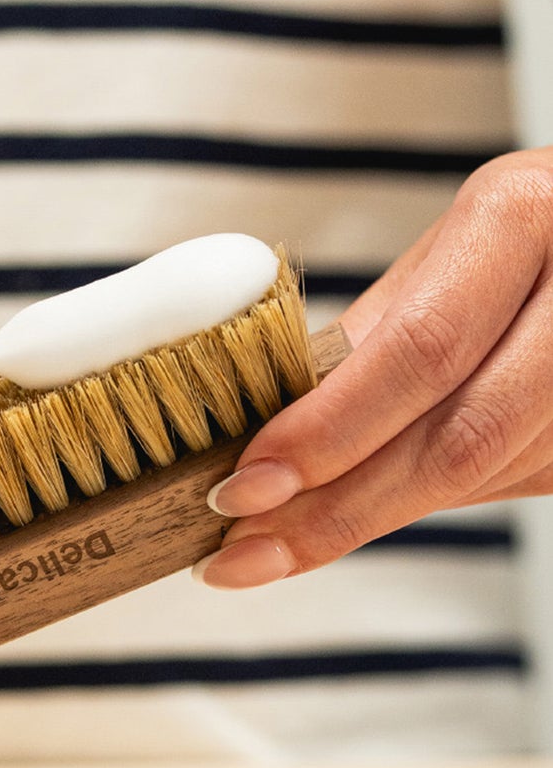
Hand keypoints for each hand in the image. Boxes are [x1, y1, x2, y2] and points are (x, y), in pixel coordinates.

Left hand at [195, 150, 552, 587]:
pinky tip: (364, 507)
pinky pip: (509, 483)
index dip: (328, 430)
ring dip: (371, 516)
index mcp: (520, 219)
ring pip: (484, 476)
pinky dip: (423, 501)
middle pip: (459, 437)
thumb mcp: (440, 254)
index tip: (245, 483)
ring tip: (280, 543)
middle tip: (245, 548)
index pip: (419, 350)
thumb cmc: (523, 240)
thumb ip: (365, 337)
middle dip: (335, 507)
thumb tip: (263, 432)